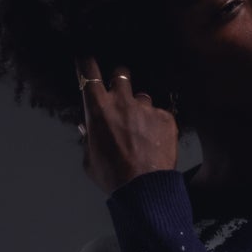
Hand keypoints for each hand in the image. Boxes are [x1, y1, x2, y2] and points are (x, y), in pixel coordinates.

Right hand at [76, 55, 178, 192]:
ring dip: (140, 108)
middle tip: (120, 95)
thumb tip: (87, 129)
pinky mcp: (166, 118)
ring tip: (141, 130)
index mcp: (98, 108)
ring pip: (142, 97)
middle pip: (121, 74)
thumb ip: (88, 139)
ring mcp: (146, 108)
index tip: (85, 60)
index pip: (88, 72)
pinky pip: (160, 115)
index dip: (86, 63)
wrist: (144, 190)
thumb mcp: (90, 159)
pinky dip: (157, 125)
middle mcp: (122, 101)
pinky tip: (155, 143)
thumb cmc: (112, 177)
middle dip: (119, 81)